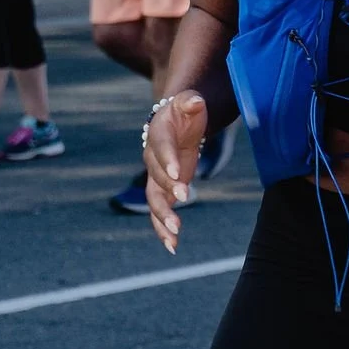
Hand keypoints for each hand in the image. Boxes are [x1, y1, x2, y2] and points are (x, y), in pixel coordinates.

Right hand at [144, 87, 209, 250]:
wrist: (174, 123)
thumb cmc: (184, 112)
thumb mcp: (188, 103)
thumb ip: (190, 103)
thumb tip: (196, 101)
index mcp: (158, 134)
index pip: (162, 147)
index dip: (168, 160)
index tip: (179, 174)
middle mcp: (153, 158)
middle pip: (156, 177)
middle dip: (168, 190)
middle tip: (183, 199)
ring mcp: (157, 177)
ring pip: (154, 200)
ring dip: (162, 218)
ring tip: (175, 236)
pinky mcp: (164, 190)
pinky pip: (160, 211)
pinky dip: (164, 229)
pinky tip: (173, 246)